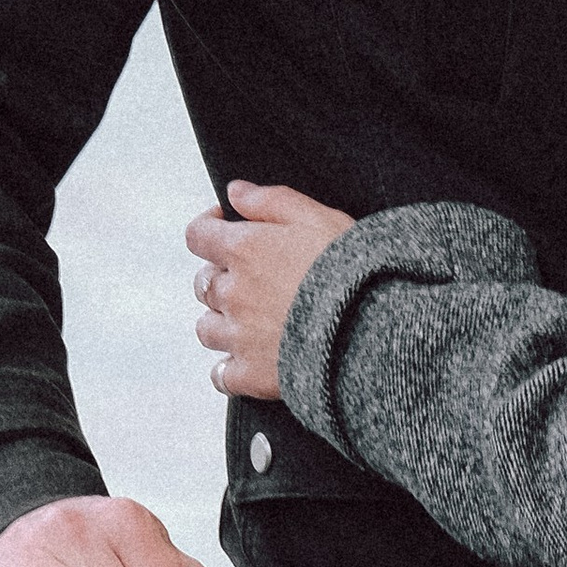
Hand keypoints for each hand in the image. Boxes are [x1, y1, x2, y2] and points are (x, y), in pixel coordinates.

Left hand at [189, 181, 355, 402]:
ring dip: (221, 320)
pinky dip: (229, 367)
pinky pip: (221, 375)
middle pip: (203, 282)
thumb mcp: (316, 216)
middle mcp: (233, 293)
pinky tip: (250, 358)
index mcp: (244, 250)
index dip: (209, 226)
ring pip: (207, 328)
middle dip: (222, 275)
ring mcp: (238, 337)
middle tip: (254, 274)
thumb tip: (236, 191)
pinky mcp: (251, 374)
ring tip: (250, 318)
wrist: (368, 328)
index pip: (198, 235)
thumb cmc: (348, 268)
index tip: (227, 225)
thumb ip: (270, 200)